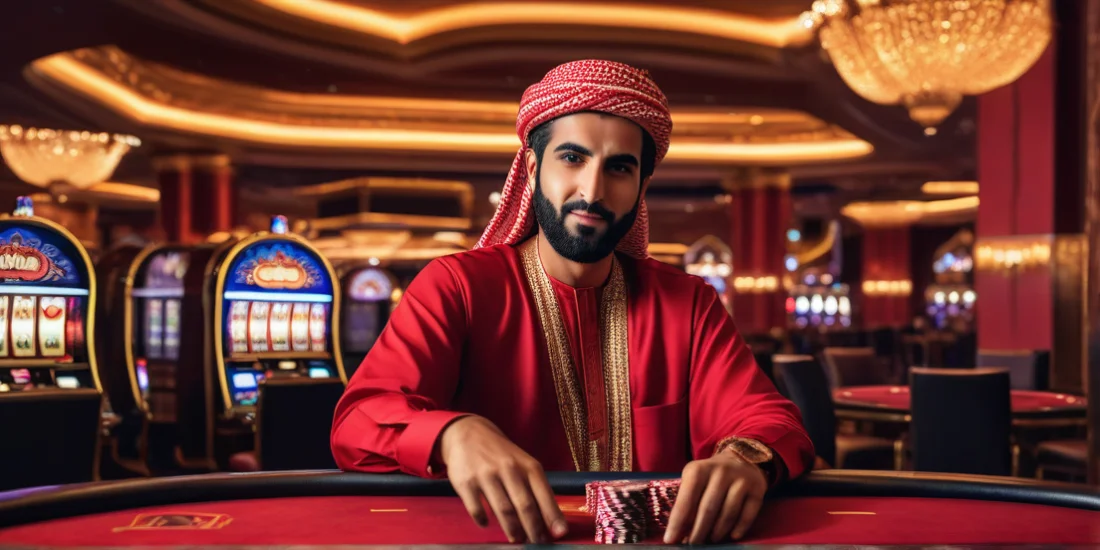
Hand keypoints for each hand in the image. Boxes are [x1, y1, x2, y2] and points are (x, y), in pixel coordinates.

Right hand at [438, 415, 568, 543]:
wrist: (468, 433)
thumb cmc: (502, 454)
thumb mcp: (523, 464)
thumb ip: (535, 488)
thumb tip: (550, 521)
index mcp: (528, 465)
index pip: (544, 494)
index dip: (553, 516)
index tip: (560, 533)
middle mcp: (509, 469)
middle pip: (525, 505)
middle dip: (533, 529)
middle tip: (536, 543)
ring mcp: (486, 475)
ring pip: (503, 510)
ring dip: (512, 529)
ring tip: (517, 539)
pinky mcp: (465, 482)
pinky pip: (477, 509)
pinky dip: (483, 520)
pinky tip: (487, 525)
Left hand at [663, 450, 768, 543]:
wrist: (740, 459)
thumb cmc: (710, 476)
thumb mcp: (694, 481)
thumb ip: (687, 503)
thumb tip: (679, 533)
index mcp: (698, 470)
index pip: (686, 500)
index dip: (677, 522)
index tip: (670, 540)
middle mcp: (720, 473)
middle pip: (707, 510)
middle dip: (698, 532)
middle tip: (692, 546)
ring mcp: (740, 480)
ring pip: (728, 514)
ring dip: (717, 532)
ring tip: (710, 541)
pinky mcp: (757, 489)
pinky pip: (748, 514)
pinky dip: (739, 528)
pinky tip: (732, 536)